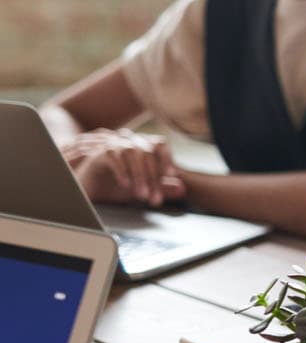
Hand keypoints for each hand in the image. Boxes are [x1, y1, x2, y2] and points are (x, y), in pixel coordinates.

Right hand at [61, 128, 185, 206]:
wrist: (86, 191)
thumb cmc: (115, 188)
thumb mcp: (142, 189)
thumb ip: (162, 188)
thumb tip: (183, 188)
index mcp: (142, 147)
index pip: (160, 144)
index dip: (167, 158)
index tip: (173, 176)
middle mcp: (129, 142)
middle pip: (147, 152)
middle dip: (153, 178)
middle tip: (155, 200)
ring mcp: (113, 145)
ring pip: (132, 152)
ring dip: (139, 175)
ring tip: (141, 195)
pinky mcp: (98, 153)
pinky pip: (112, 156)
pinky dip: (121, 170)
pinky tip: (125, 185)